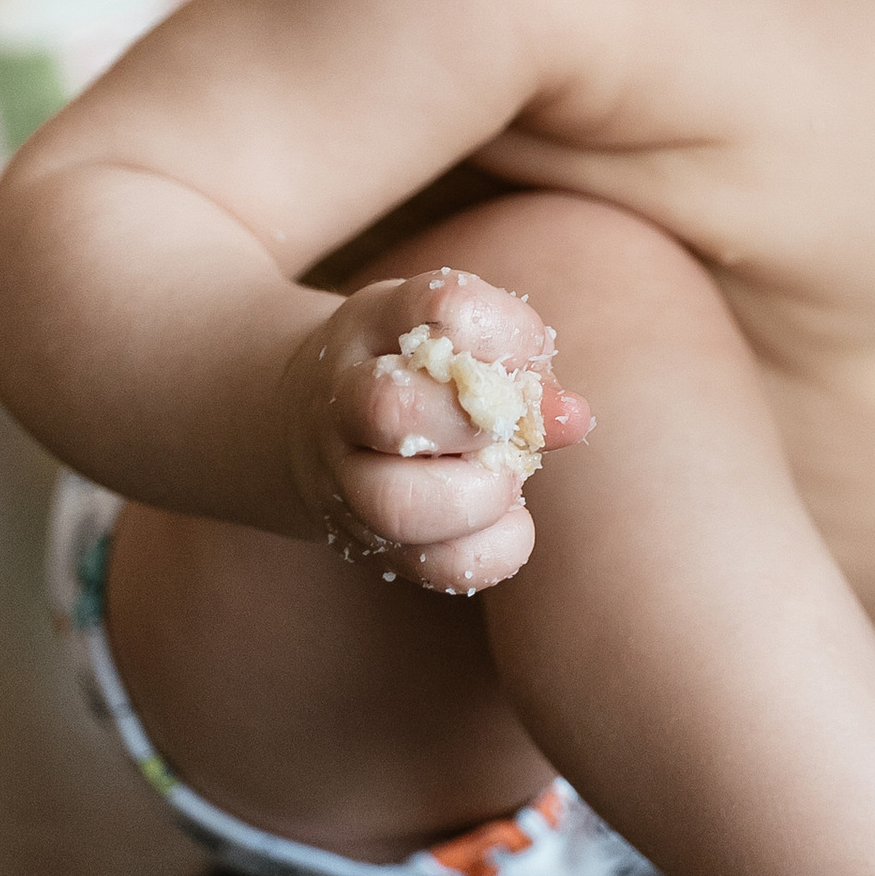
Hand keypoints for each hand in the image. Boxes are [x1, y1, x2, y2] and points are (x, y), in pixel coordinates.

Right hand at [279, 265, 590, 595]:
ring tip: (505, 480)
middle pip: (393, 410)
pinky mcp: (367, 544)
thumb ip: (516, 358)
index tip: (528, 351)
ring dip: (479, 496)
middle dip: (476, 421)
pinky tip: (504, 520)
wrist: (304, 421)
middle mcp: (343, 402)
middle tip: (509, 427)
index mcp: (376, 324)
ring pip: (398, 506)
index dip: (506, 334)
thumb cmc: (410, 366)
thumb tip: (570, 418)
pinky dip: (490, 549)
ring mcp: (342, 481)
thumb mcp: (452, 331)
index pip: (444, 309)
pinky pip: (432, 566)